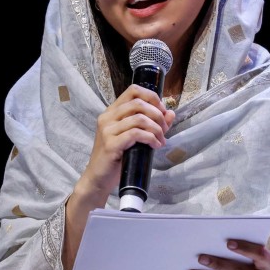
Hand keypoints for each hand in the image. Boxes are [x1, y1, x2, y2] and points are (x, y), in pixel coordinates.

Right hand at [63, 84, 174, 269]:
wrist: (98, 179)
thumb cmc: (116, 158)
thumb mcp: (134, 138)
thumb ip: (151, 124)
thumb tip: (171, 113)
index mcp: (111, 112)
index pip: (133, 91)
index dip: (152, 97)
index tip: (163, 111)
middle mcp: (107, 117)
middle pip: (138, 103)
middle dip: (157, 114)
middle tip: (164, 129)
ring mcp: (107, 130)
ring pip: (139, 118)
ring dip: (156, 128)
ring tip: (161, 140)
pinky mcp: (110, 144)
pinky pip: (135, 133)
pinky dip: (150, 138)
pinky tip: (155, 145)